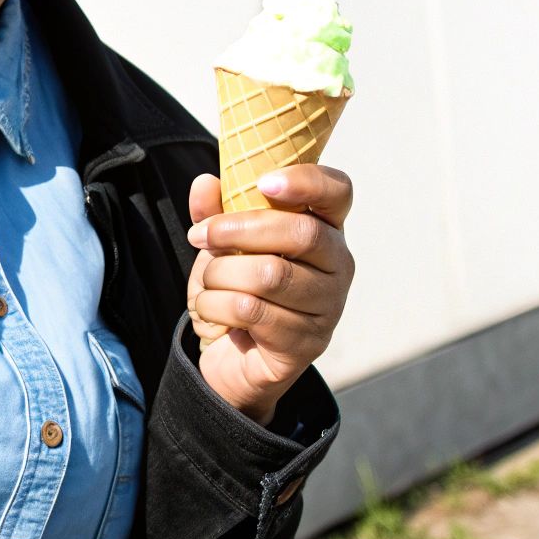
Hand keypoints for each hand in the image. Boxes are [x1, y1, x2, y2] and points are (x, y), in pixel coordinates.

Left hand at [184, 165, 354, 426]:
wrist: (231, 357)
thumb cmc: (234, 290)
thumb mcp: (220, 247)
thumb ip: (213, 214)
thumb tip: (205, 183)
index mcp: (323, 229)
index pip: (338, 192)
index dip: (307, 181)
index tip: (264, 182)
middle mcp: (338, 267)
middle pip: (302, 234)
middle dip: (238, 230)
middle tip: (200, 236)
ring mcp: (328, 308)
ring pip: (272, 275)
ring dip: (220, 274)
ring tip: (207, 283)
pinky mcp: (308, 344)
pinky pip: (254, 312)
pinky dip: (217, 306)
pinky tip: (212, 310)